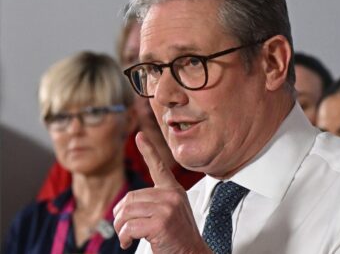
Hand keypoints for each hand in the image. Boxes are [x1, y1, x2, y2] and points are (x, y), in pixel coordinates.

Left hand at [113, 132, 210, 253]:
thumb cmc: (179, 237)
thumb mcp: (171, 212)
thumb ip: (155, 202)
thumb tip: (126, 205)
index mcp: (173, 190)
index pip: (159, 166)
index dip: (148, 150)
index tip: (139, 136)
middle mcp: (171, 195)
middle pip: (131, 197)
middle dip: (121, 216)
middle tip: (123, 229)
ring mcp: (167, 207)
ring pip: (127, 212)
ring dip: (121, 228)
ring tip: (126, 237)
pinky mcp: (161, 222)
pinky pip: (129, 226)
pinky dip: (124, 237)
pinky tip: (129, 242)